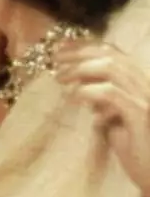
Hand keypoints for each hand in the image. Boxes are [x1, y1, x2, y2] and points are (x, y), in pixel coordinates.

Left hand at [55, 39, 149, 195]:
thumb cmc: (136, 150)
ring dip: (80, 69)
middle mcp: (148, 86)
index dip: (85, 46)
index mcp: (142, 84)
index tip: (60, 48)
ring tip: (60, 78)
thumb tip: (79, 84)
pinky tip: (74, 97)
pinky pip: (112, 93)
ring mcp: (147, 100)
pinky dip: (88, 90)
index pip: (115, 52)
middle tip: (55, 59)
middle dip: (78, 53)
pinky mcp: (142, 116)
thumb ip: (102, 99)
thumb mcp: (114, 118)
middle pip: (112, 55)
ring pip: (112, 68)